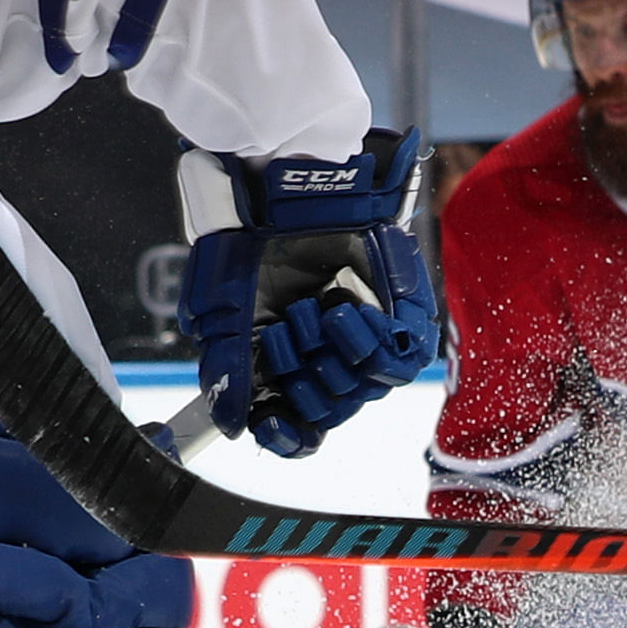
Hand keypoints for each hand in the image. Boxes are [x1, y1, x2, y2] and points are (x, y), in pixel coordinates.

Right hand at [180, 128, 441, 457]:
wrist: (291, 193)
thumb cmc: (255, 244)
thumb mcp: (225, 308)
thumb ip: (227, 369)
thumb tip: (232, 424)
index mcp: (284, 365)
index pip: (294, 426)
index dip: (286, 434)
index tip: (273, 423)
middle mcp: (325, 359)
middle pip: (326, 412)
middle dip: (301, 378)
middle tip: (282, 331)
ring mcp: (363, 343)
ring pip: (361, 391)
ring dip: (332, 356)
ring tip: (313, 310)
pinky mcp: (401, 322)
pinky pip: (396, 362)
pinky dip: (369, 341)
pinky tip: (345, 310)